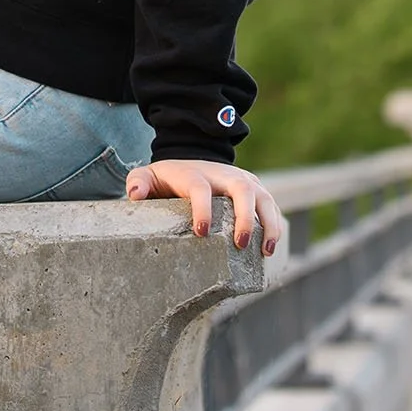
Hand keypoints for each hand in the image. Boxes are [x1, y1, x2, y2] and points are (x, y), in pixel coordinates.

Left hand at [125, 158, 281, 256]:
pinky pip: (271, 205)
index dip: (202, 209)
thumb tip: (136, 194)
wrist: (192, 160)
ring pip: (264, 196)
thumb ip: (138, 182)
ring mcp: (243, 180)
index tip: (201, 232)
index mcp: (196, 174)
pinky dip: (276, 224)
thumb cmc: (168, 178)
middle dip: (245, 217)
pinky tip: (272, 247)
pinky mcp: (255, 189)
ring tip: (267, 250)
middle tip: (241, 244)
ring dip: (269, 223)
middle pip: (242, 189)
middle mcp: (223, 174)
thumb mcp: (148, 176)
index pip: (201, 188)